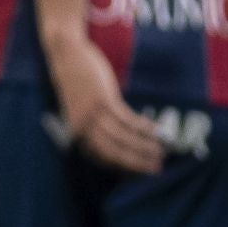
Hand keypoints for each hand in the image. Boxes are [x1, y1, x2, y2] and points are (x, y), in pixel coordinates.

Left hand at [44, 31, 165, 174]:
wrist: (67, 56)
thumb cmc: (76, 83)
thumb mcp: (80, 107)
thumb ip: (94, 124)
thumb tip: (117, 139)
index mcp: (76, 132)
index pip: (102, 157)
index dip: (123, 166)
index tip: (140, 170)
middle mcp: (82, 128)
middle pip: (113, 152)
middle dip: (136, 162)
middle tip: (156, 169)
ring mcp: (92, 114)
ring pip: (122, 137)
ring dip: (143, 146)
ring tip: (160, 152)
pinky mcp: (102, 100)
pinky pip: (126, 119)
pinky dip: (142, 127)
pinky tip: (155, 130)